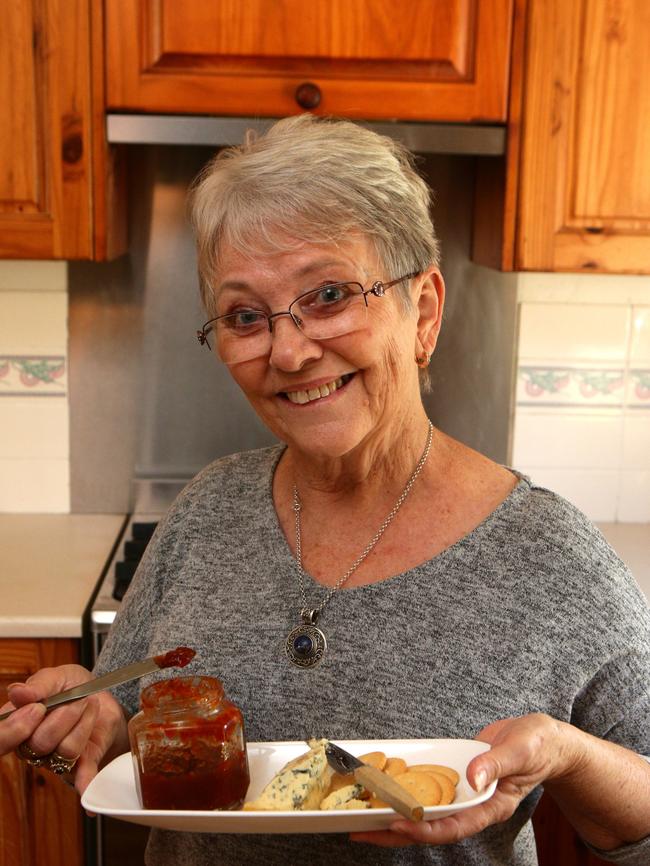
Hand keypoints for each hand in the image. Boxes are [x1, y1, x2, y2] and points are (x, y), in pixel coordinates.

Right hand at [1, 665, 127, 794]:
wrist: (101, 695)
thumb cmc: (71, 686)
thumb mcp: (56, 677)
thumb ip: (38, 685)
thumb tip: (16, 692)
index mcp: (18, 722)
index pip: (3, 738)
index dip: (17, 729)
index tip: (39, 708)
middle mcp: (32, 745)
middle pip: (40, 743)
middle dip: (64, 716)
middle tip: (78, 699)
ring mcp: (54, 757)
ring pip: (65, 749)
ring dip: (83, 722)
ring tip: (90, 704)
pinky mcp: (80, 763)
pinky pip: (81, 775)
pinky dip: (84, 780)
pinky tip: (87, 788)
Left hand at [350, 713, 575, 847]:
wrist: (543, 739)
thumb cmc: (539, 745)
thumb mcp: (522, 750)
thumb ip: (497, 763)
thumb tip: (473, 778)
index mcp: (492, 806)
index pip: (454, 826)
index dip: (424, 829)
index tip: (397, 825)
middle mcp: (474, 805)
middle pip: (430, 826)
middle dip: (396, 830)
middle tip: (360, 830)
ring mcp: (463, 794)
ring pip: (425, 811)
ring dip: (395, 814)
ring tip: (361, 816)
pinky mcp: (456, 779)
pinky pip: (429, 790)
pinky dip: (407, 791)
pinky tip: (385, 788)